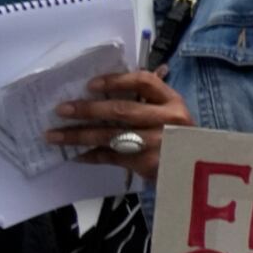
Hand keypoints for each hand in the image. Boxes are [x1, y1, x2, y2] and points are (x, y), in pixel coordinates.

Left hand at [49, 67, 192, 181]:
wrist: (199, 171)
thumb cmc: (179, 136)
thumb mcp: (171, 113)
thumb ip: (147, 100)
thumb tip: (104, 87)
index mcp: (172, 102)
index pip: (144, 82)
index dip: (115, 81)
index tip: (90, 85)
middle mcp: (166, 121)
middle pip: (121, 111)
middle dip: (88, 109)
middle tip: (61, 109)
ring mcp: (156, 144)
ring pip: (110, 136)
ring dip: (78, 135)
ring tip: (53, 135)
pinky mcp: (146, 164)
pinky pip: (111, 158)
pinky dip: (91, 156)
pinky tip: (75, 155)